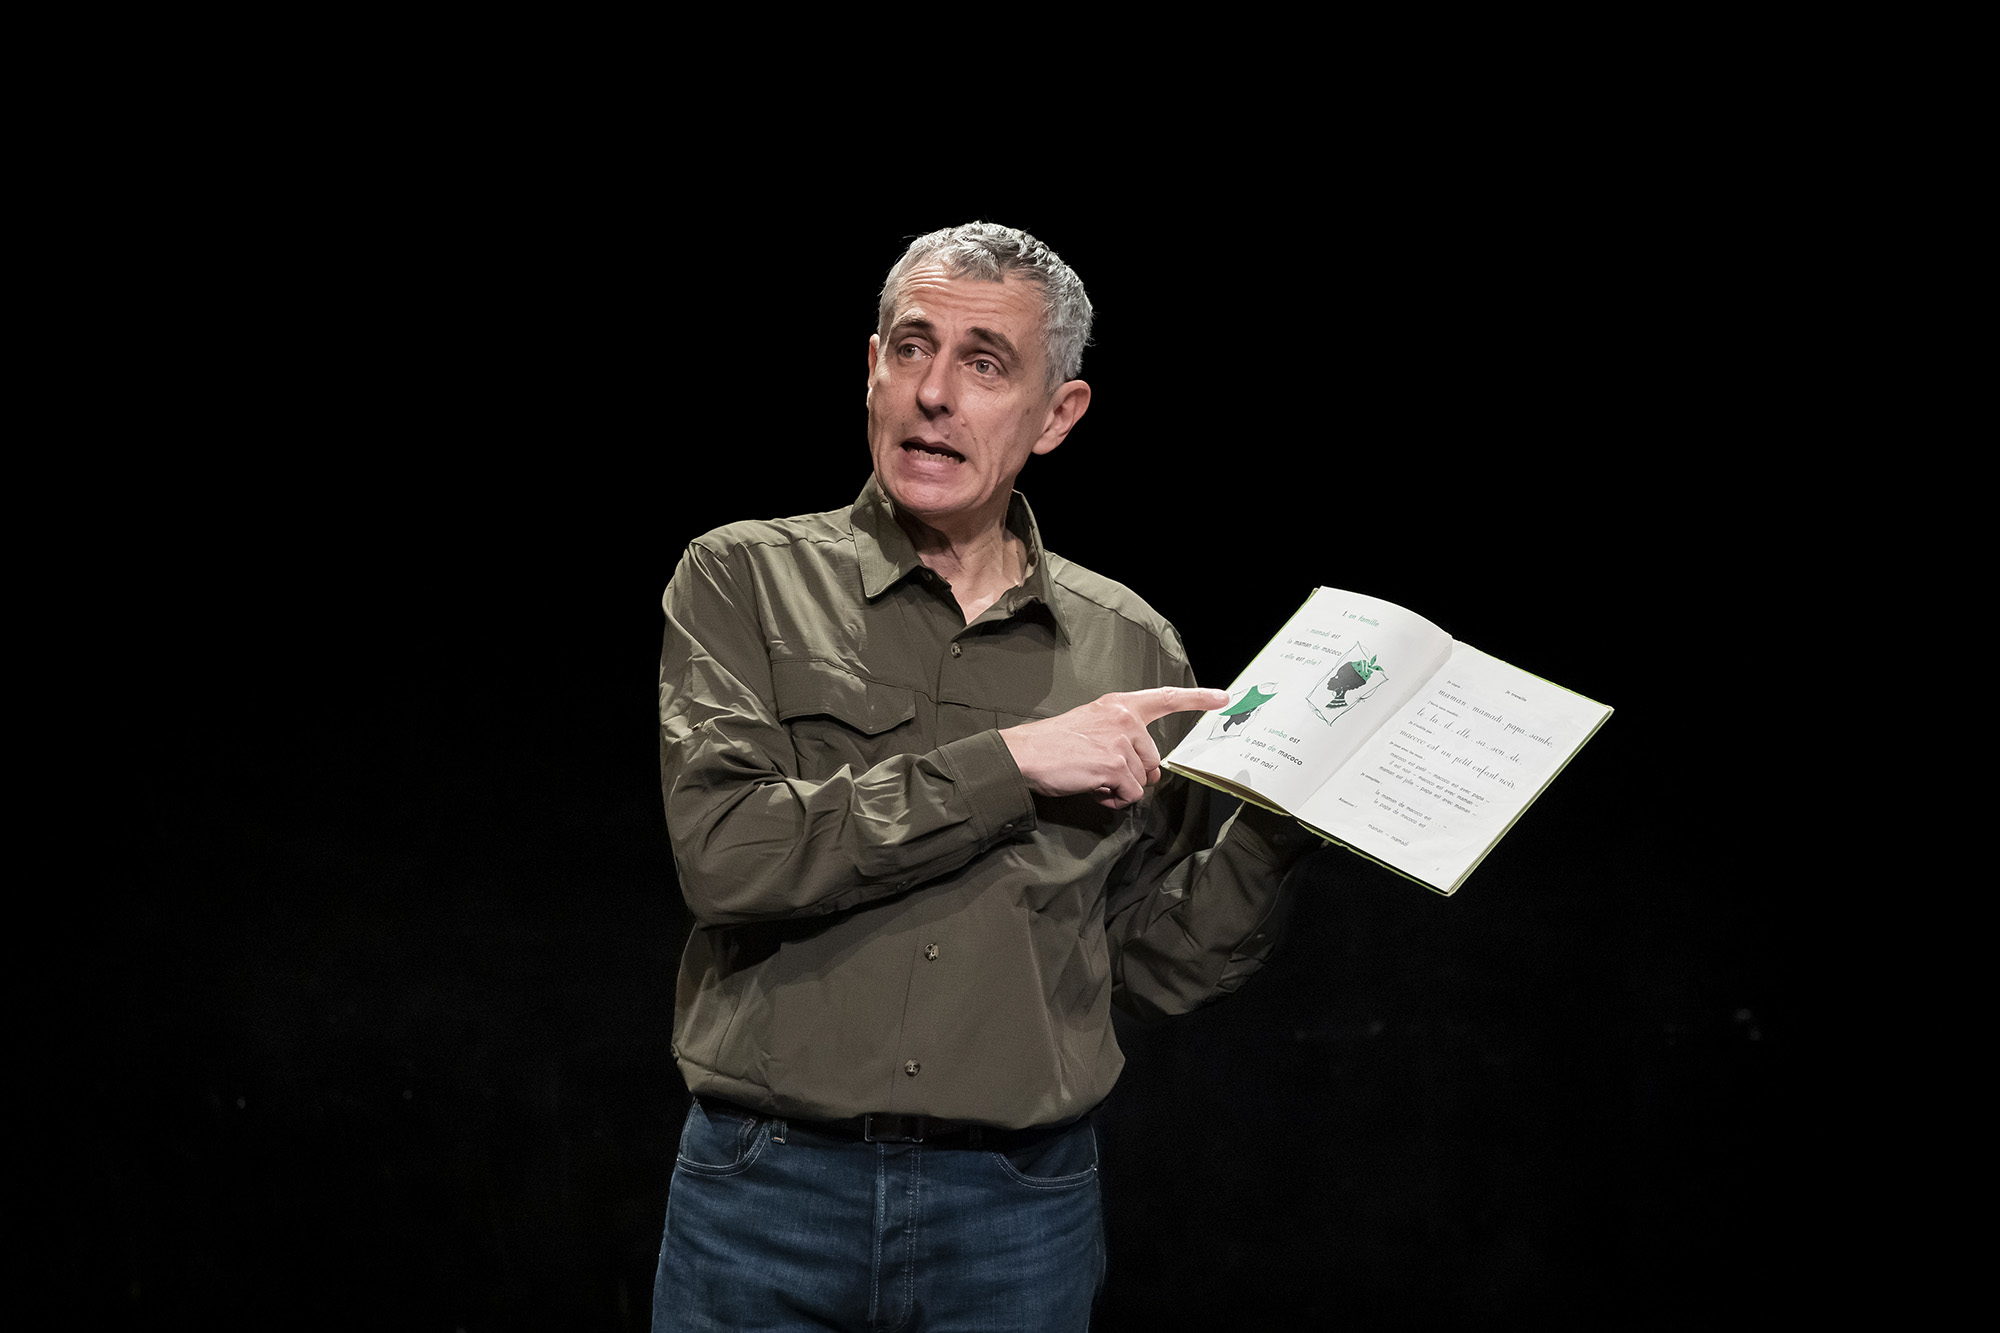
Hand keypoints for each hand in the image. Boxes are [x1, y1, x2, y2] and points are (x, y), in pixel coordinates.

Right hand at [1001, 686, 1229, 808]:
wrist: (1025, 755)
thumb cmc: (1053, 745)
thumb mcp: (1092, 728)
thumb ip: (1123, 740)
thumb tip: (1149, 773)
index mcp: (1119, 705)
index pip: (1165, 697)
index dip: (1198, 698)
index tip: (1224, 697)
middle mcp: (1125, 719)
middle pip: (1153, 759)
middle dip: (1133, 775)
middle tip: (1101, 773)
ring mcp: (1122, 741)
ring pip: (1142, 780)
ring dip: (1121, 788)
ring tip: (1092, 778)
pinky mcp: (1116, 766)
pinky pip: (1130, 795)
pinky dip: (1114, 800)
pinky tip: (1093, 789)